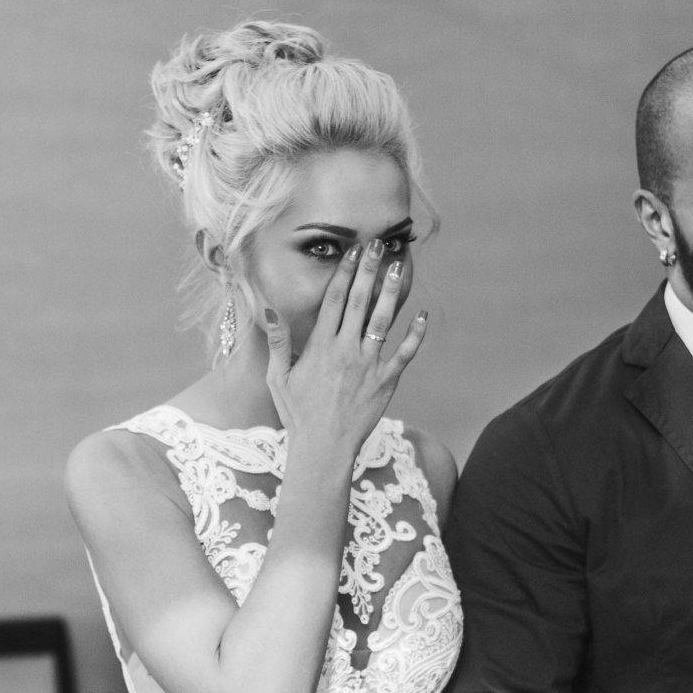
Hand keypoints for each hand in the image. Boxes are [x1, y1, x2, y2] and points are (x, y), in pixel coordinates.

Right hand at [264, 239, 426, 457]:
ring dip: (392, 292)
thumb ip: (280, 342)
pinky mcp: (386, 382)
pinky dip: (415, 335)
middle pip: (360, 301)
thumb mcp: (279, 377)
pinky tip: (422, 315)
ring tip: (399, 267)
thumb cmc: (298, 414)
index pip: (335, 300)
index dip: (345, 272)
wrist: (323, 448)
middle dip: (369, 270)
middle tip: (378, 244)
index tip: (352, 251)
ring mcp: (369, 366)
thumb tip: (270, 309)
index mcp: (321, 347)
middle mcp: (346, 351)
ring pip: (383, 321)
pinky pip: (404, 354)